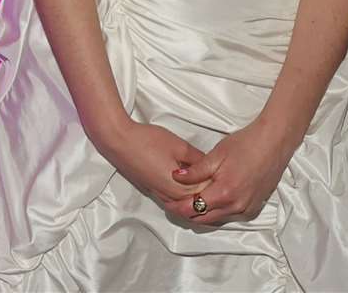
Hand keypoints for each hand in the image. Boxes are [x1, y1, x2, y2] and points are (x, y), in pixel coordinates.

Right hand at [93, 119, 212, 207]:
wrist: (119, 142)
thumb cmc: (148, 141)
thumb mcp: (180, 146)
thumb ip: (198, 160)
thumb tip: (211, 168)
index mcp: (180, 188)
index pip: (206, 194)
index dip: (218, 185)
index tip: (228, 177)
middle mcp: (171, 197)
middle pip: (196, 203)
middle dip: (210, 195)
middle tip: (222, 182)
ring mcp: (160, 196)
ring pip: (184, 206)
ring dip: (196, 199)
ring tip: (210, 187)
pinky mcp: (153, 191)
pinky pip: (173, 202)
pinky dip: (184, 199)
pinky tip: (189, 188)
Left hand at [167, 117, 296, 225]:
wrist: (274, 142)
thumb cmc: (246, 144)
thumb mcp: (217, 154)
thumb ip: (195, 170)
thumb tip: (175, 176)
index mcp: (224, 193)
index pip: (192, 209)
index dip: (176, 207)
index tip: (166, 200)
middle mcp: (236, 207)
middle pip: (203, 219)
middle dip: (186, 212)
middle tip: (173, 202)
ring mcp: (247, 209)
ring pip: (217, 219)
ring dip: (202, 213)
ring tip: (189, 200)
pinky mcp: (254, 208)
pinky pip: (230, 216)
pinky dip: (218, 211)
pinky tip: (210, 200)